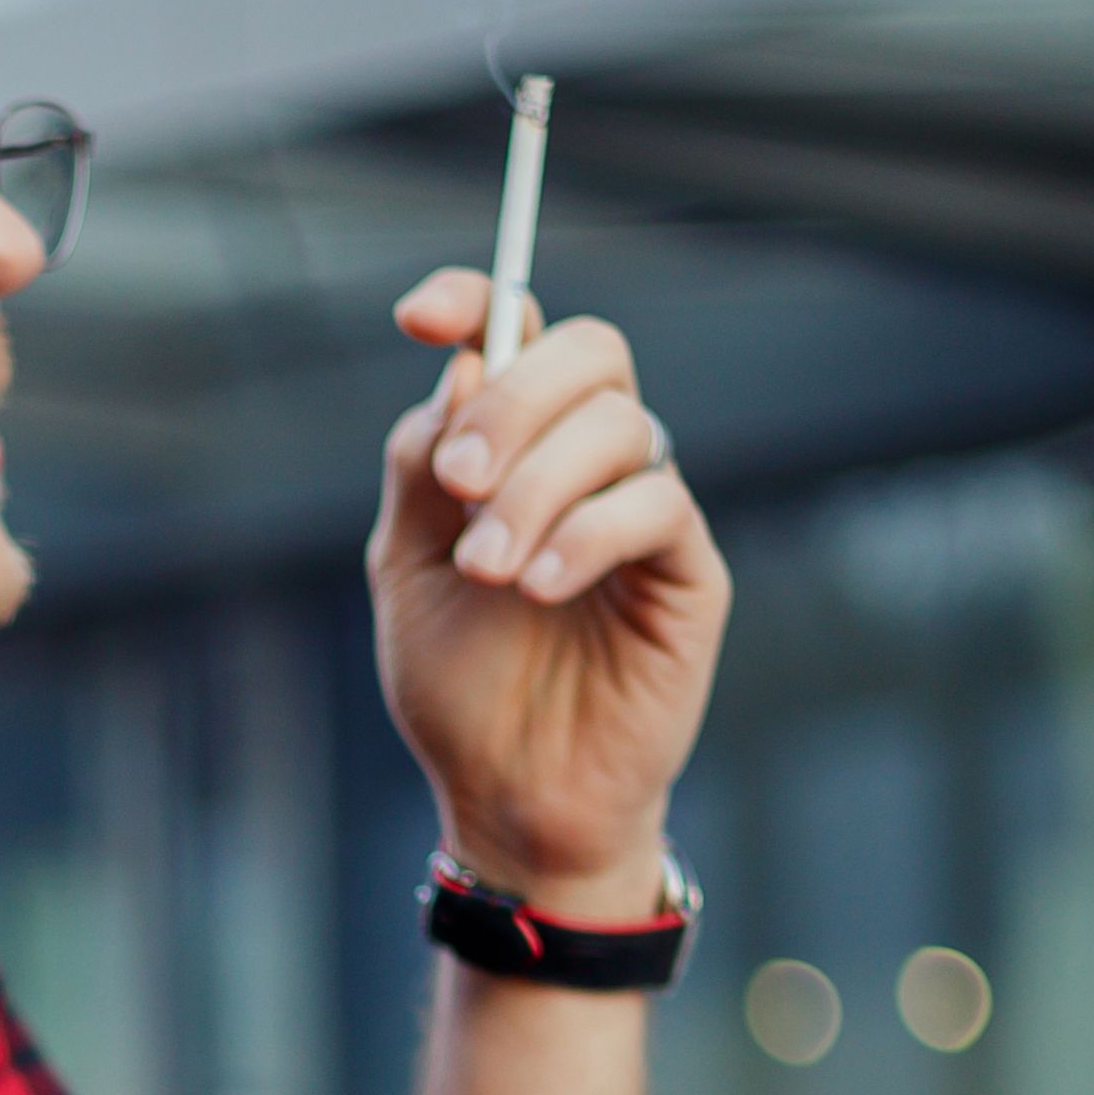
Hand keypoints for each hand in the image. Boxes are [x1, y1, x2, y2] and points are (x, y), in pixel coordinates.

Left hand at [369, 271, 729, 910]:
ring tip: (489, 570)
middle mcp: (585, 459)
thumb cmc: (460, 685)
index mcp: (514, 444)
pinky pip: (656, 504)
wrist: (511, 795)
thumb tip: (464, 364)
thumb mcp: (406, 568)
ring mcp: (642, 507)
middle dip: (514, 400)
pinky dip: (588, 532)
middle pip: (587, 352)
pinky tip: (538, 586)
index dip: (474, 299)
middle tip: (458, 482)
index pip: (516, 331)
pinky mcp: (687, 568)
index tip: (417, 316)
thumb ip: (422, 467)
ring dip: (537, 487)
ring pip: (618, 424)